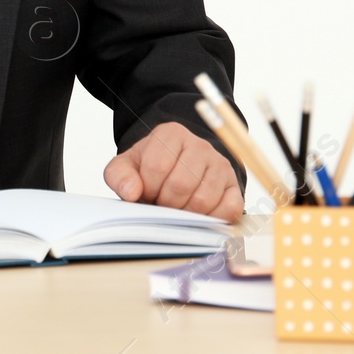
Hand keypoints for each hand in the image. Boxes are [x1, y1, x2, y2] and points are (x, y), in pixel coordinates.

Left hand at [103, 121, 243, 220]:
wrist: (178, 166)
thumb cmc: (152, 168)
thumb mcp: (128, 166)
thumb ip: (120, 175)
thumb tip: (132, 193)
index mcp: (171, 134)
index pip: (156, 166)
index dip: (147, 188)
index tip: (146, 192)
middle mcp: (200, 145)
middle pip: (181, 185)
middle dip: (165, 203)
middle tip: (161, 204)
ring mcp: (220, 165)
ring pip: (203, 200)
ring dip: (185, 213)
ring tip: (177, 208)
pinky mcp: (234, 186)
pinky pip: (228, 209)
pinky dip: (211, 219)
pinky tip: (197, 215)